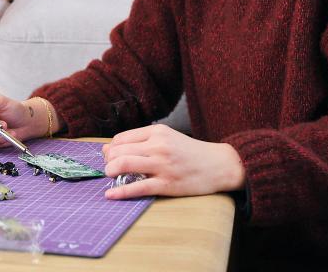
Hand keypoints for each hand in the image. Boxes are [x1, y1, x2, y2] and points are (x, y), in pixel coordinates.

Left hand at [101, 124, 244, 199]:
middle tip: (109, 169)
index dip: (111, 149)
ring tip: (110, 176)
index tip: (110, 157)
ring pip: (124, 165)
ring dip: (110, 172)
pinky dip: (120, 192)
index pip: (121, 138)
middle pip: (119, 151)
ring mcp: (163, 165)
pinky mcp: (167, 184)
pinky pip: (138, 188)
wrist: (219, 164)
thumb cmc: (191, 152)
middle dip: (108, 161)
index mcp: (157, 132)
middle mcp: (158, 146)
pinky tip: (111, 195)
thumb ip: (142, 141)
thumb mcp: (167, 138)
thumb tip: (109, 148)